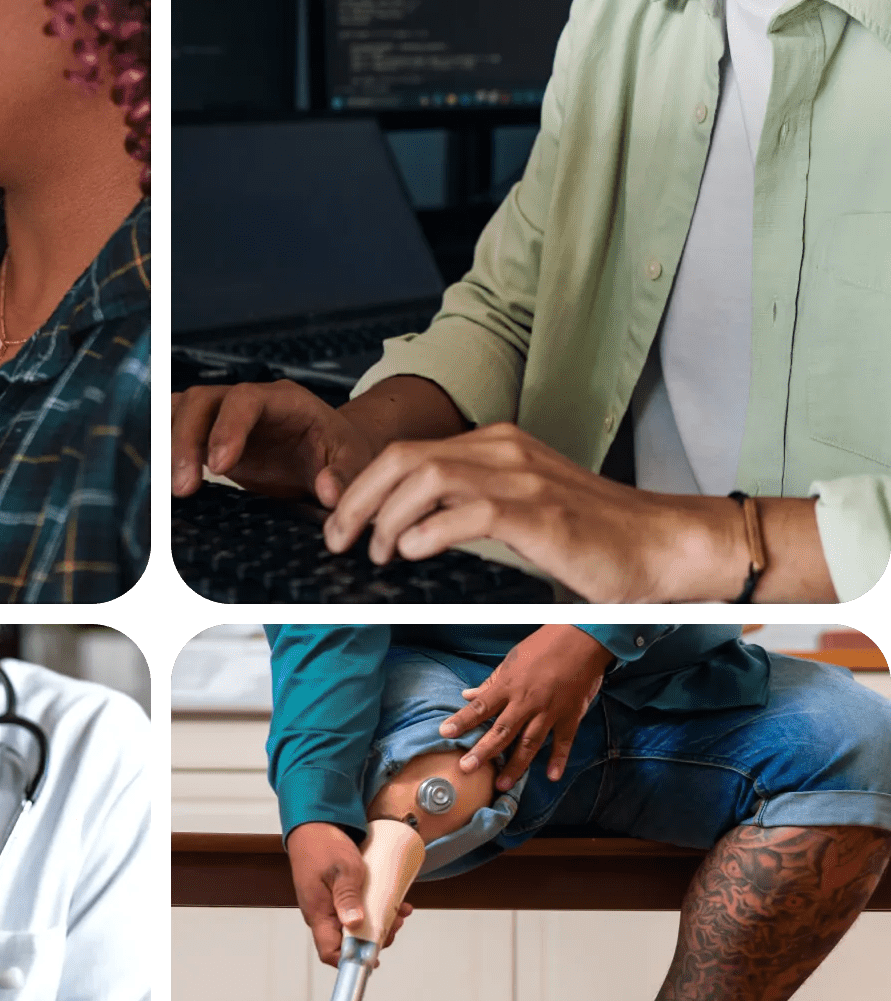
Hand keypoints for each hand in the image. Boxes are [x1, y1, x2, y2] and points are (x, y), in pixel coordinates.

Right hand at [170, 382, 372, 501]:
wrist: (329, 454)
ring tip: (169, 489)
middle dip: (185, 440)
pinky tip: (158, 479)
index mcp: (284, 400)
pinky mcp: (207, 434)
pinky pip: (173, 429)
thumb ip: (344, 475)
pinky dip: (161, 449)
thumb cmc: (341, 453)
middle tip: (184, 488)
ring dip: (167, 445)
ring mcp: (223, 415)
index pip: (246, 399)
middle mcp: (248, 400)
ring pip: (180, 411)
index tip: (219, 468)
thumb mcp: (355, 461)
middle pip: (202, 400)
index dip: (228, 428)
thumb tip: (329, 492)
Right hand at [286, 823, 411, 966]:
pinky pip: (357, 912)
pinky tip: (393, 903)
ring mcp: (331, 906)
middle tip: (394, 924)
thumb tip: (354, 925)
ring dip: (379, 924)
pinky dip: (376, 910)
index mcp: (318, 912)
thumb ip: (348, 898)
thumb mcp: (343, 870)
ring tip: (399, 912)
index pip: (330, 952)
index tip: (373, 956)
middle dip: (375, 939)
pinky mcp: (338, 898)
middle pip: (348, 943)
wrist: (314, 825)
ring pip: (356, 928)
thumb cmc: (324, 845)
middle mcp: (323, 914)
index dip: (351, 960)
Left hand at [322, 423, 750, 602]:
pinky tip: (415, 553)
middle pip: (403, 458)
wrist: (661, 547)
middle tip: (339, 541)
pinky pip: (467, 511)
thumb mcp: (519, 511)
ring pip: (425, 477)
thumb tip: (410, 531)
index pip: (408, 452)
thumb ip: (468, 508)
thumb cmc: (592, 539)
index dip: (363, 487)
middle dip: (358, 500)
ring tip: (379, 554)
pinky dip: (428, 531)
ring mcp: (522, 477)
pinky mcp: (539, 512)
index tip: (342, 525)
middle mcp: (504, 450)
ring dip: (387, 519)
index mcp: (497, 445)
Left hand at [440, 626, 612, 788]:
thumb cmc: (544, 646)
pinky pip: (563, 742)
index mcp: (509, 686)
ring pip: (528, 744)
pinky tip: (550, 777)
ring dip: (515, 766)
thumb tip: (467, 695)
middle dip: (483, 752)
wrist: (582, 639)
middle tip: (466, 769)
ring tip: (501, 784)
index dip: (461, 721)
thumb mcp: (511, 659)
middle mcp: (526, 703)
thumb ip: (490, 681)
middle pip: (501, 732)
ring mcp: (549, 712)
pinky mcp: (569, 716)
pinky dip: (558, 760)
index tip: (444, 733)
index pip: (480, 707)